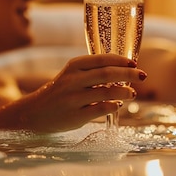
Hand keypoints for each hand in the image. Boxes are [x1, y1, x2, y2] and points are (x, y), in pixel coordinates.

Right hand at [0, 53, 146, 131]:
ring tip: (132, 93)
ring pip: (106, 91)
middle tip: (142, 76)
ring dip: (124, 91)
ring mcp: (73, 99)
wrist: (33, 114)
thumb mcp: (71, 76)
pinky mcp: (75, 116)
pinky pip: (100, 109)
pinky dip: (113, 106)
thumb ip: (92, 73)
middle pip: (107, 73)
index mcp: (73, 67)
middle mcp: (72, 80)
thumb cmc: (59, 93)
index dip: (121, 60)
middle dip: (129, 74)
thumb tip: (124, 72)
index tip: (134, 62)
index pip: (101, 59)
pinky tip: (118, 105)